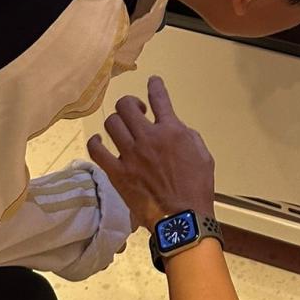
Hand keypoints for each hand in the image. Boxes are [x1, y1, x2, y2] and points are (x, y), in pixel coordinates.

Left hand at [88, 77, 214, 230]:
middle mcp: (148, 137)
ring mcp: (130, 154)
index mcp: (172, 131)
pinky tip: (100, 142)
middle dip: (130, 104)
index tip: (152, 81)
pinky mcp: (117, 172)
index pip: (160, 98)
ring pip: (111, 123)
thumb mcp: (202, 154)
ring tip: (121, 129)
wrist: (183, 218)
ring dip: (116, 122)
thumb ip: (186, 136)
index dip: (155, 85)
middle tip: (136, 112)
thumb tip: (173, 128)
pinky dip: (96, 143)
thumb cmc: (197, 188)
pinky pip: (97, 150)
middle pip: (126, 105)